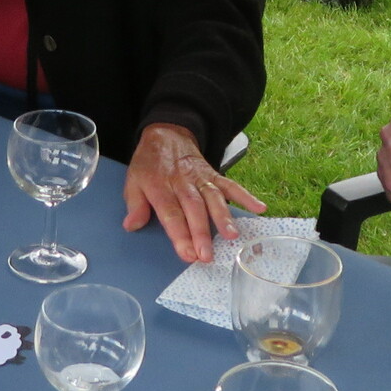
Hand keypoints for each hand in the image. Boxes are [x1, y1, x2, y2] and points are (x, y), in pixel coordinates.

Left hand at [122, 122, 264, 263]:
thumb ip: (135, 204)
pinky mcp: (214, 174)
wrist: (167, 134)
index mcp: (159, 186)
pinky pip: (231, 185)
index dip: (179, 234)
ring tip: (232, 236)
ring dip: (224, 217)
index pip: (170, 213)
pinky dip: (246, 196)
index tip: (187, 253)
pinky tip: (259, 208)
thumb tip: (132, 225)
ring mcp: (200, 178)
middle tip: (207, 255)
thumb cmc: (149, 164)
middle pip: (193, 208)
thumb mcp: (133, 181)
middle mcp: (182, 182)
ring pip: (213, 197)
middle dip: (201, 232)